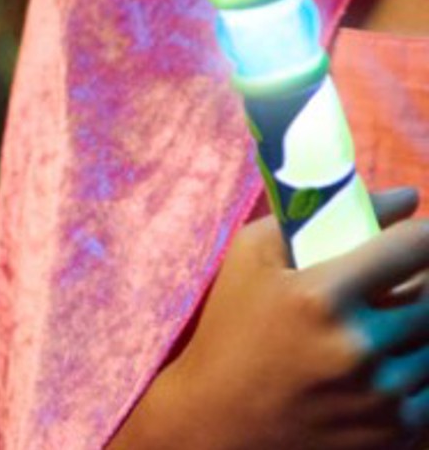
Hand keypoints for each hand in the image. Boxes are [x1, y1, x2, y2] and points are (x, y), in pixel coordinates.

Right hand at [115, 188, 428, 449]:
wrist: (218, 421)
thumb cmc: (232, 327)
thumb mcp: (251, 257)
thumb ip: (318, 215)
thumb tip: (405, 199)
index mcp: (320, 297)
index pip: (414, 247)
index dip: (423, 235)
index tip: (416, 236)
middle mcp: (356, 346)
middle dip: (421, 282)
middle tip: (397, 283)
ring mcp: (380, 394)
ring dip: (419, 327)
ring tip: (384, 324)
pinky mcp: (394, 430)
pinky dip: (416, 370)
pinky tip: (384, 364)